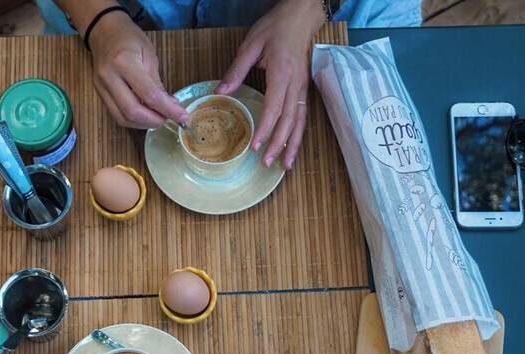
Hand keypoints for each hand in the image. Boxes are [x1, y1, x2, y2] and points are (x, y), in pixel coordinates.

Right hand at [89, 12, 187, 128]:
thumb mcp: (149, 55)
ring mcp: (102, 87)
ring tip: (158, 117)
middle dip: (154, 121)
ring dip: (143, 124)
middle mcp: (110, 77)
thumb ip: (157, 83)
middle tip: (168, 119)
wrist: (103, 31)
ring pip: (122, 118)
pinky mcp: (100, 94)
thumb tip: (170, 106)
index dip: (168, 110)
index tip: (182, 117)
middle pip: (132, 111)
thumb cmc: (129, 38)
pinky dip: (133, 120)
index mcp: (124, 62)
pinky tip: (145, 115)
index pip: (149, 95)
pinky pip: (116, 115)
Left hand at [216, 0, 325, 168]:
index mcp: (282, 73)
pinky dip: (299, 134)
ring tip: (285, 165)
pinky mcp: (304, 88)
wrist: (301, 16)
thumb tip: (220, 92)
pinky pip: (303, 116)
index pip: (274, 107)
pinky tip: (292, 147)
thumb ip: (236, 71)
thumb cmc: (276, 28)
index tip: (254, 145)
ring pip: (300, 121)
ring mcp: (302, 87)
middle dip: (278, 144)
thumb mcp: (251, 45)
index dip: (265, 129)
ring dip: (292, 144)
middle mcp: (295, 84)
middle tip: (266, 163)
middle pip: (289, 120)